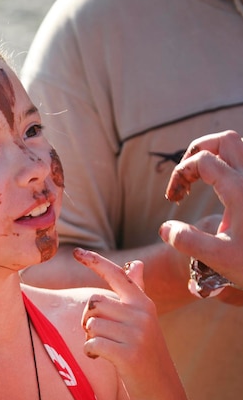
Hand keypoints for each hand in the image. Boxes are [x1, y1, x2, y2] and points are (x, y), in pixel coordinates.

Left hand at [73, 248, 180, 399]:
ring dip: (89, 338)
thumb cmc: (146, 352)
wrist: (161, 390)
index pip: (117, 275)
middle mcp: (141, 314)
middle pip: (94, 302)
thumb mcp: (144, 319)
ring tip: (103, 349)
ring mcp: (137, 334)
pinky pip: (92, 343)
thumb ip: (137, 291)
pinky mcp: (129, 354)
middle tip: (97, 334)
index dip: (95, 262)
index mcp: (143, 303)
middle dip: (88, 318)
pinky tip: (100, 358)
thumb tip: (137, 263)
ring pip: (91, 323)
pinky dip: (90, 352)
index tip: (75, 251)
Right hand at [160, 130, 242, 289]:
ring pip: (239, 147)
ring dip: (215, 156)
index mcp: (239, 189)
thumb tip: (164, 229)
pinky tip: (223, 191)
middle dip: (197, 151)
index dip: (180, 174)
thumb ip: (187, 241)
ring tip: (201, 178)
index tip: (173, 200)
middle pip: (223, 141)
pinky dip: (229, 167)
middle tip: (186, 176)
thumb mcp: (218, 258)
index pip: (201, 160)